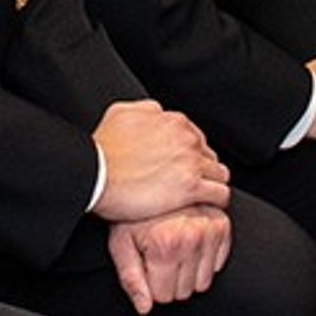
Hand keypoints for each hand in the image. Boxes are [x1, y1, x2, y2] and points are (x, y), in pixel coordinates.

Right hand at [89, 98, 228, 220]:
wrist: (95, 174)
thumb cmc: (102, 149)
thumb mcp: (120, 113)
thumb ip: (145, 109)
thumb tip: (156, 111)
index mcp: (173, 121)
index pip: (196, 137)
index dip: (190, 154)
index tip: (182, 166)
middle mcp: (186, 138)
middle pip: (210, 155)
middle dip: (202, 169)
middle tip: (188, 183)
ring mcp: (190, 163)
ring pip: (220, 174)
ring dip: (211, 185)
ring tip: (199, 197)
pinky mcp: (190, 187)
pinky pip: (220, 194)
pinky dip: (216, 201)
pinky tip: (204, 206)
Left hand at [106, 204, 230, 310]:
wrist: (146, 182)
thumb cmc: (131, 214)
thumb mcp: (121, 244)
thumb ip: (131, 279)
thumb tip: (144, 307)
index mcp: (166, 243)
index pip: (164, 296)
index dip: (152, 286)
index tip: (147, 268)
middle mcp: (192, 236)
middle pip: (185, 292)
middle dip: (170, 281)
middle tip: (159, 256)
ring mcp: (210, 230)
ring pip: (204, 282)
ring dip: (189, 272)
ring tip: (174, 248)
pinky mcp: (222, 224)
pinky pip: (219, 263)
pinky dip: (206, 259)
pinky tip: (190, 244)